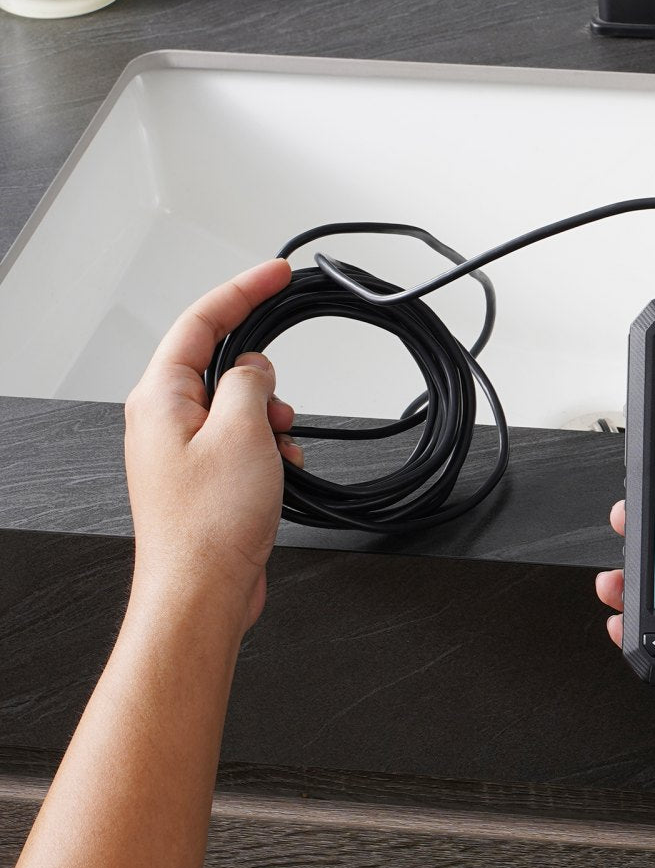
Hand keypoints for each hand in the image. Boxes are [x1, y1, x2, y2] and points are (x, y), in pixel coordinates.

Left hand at [124, 259, 304, 636]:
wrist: (201, 594)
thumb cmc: (207, 525)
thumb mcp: (241, 431)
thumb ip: (250, 381)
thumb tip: (254, 368)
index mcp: (161, 396)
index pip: (201, 320)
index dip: (243, 290)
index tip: (276, 272)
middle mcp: (166, 418)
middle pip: (221, 363)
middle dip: (262, 377)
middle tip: (280, 400)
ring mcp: (183, 448)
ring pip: (238, 405)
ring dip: (269, 419)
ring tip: (277, 447)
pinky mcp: (204, 475)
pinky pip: (242, 439)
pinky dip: (267, 446)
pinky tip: (279, 468)